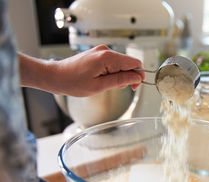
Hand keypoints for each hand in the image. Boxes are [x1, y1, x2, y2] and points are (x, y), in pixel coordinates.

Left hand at [19, 45, 145, 96]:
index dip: (138, 76)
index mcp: (107, 57)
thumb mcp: (100, 86)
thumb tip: (137, 77)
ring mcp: (101, 51)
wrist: (55, 76)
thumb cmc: (73, 82)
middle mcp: (105, 51)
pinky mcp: (97, 54)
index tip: (134, 87)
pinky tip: (102, 80)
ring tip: (105, 85)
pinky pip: (112, 63)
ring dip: (119, 76)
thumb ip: (121, 80)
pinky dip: (112, 73)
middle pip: (128, 63)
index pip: (134, 63)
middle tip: (116, 88)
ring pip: (121, 64)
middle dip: (127, 77)